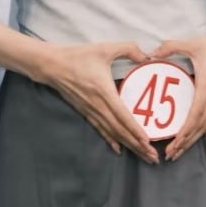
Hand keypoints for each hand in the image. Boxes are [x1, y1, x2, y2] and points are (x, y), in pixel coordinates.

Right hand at [34, 40, 159, 164]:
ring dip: (128, 146)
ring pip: (112, 133)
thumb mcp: (104, 48)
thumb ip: (127, 48)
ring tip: (143, 156)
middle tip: (153, 158)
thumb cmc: (78, 56)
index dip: (135, 130)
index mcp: (104, 92)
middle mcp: (98, 106)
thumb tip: (147, 55)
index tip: (148, 142)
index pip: (123, 116)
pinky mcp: (85, 112)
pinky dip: (111, 140)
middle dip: (137, 145)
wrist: (52, 65)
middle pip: (120, 130)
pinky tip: (119, 149)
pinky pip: (101, 130)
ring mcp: (91, 111)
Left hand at [148, 27, 205, 160]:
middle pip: (200, 126)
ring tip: (184, 148)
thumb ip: (171, 47)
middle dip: (186, 142)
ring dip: (196, 137)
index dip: (184, 132)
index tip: (174, 144)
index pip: (195, 116)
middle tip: (172, 154)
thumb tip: (150, 53)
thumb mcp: (194, 43)